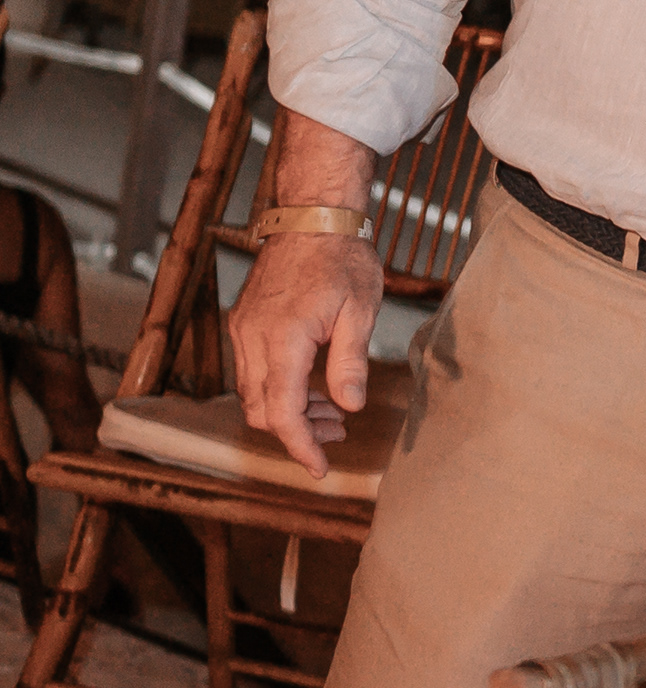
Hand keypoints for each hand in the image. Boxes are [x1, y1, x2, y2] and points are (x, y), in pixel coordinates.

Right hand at [228, 233, 386, 479]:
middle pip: (261, 411)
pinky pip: (253, 371)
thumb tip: (348, 406)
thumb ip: (350, 362)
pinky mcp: (244, 324)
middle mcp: (252, 339)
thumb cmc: (342, 260)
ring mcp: (243, 331)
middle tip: (337, 434)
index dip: (299, 446)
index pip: (281, 413)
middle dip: (296, 432)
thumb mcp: (360, 312)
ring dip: (288, 411)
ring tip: (332, 412)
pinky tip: (312, 386)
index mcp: (282, 340)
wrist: (312, 218)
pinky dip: (279, 389)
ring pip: (253, 394)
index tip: (319, 468)